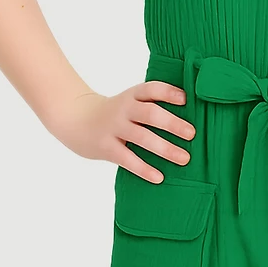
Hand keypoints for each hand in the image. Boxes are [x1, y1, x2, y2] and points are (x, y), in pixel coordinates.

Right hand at [46, 81, 195, 183]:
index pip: (152, 89)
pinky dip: (144, 168)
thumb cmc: (115, 113)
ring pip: (142, 137)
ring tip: (184, 159)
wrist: (75, 118)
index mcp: (132, 95)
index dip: (169, 92)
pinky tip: (159, 177)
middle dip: (173, 124)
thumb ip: (151, 105)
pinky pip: (127, 158)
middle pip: (150, 113)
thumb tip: (189, 119)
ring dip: (165, 149)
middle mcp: (124, 108)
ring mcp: (114, 127)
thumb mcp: (129, 101)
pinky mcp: (105, 147)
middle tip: (192, 134)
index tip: (186, 100)